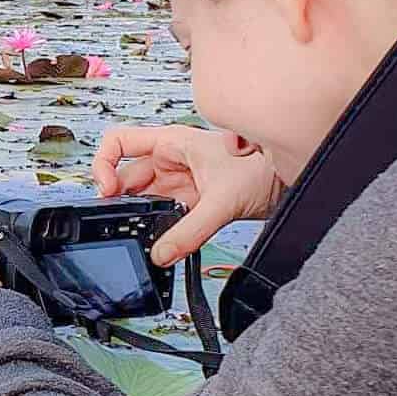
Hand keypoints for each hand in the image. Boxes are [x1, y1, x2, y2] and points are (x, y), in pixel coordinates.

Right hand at [93, 125, 282, 266]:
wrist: (291, 182)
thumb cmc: (265, 169)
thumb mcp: (223, 201)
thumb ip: (190, 231)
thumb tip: (161, 253)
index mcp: (172, 143)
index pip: (119, 142)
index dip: (104, 163)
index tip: (106, 189)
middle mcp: (171, 159)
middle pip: (126, 176)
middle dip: (119, 198)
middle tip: (119, 220)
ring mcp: (178, 180)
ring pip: (142, 197)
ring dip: (137, 214)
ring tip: (139, 231)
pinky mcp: (188, 199)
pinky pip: (159, 212)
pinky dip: (154, 226)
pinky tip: (158, 237)